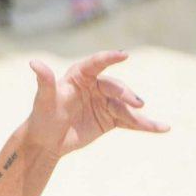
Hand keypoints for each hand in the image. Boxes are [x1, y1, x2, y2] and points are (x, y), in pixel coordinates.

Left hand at [24, 52, 169, 161]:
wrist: (47, 141)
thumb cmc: (42, 116)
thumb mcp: (44, 99)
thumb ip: (44, 81)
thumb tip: (34, 63)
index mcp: (80, 75)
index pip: (97, 64)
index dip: (110, 58)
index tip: (124, 55)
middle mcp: (96, 86)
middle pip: (116, 88)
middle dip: (127, 95)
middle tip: (137, 104)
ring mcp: (105, 102)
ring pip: (127, 107)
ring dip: (142, 116)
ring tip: (157, 125)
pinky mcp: (111, 118)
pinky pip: (130, 121)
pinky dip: (145, 126)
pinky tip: (162, 129)